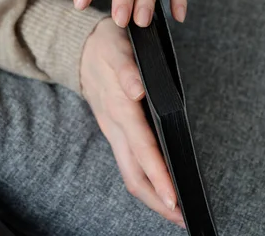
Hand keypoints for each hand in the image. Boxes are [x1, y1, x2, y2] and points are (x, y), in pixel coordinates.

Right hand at [80, 17, 185, 227]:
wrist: (81, 48)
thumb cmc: (106, 45)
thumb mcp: (116, 47)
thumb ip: (126, 68)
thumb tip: (138, 89)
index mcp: (119, 107)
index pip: (141, 148)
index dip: (158, 175)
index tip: (174, 198)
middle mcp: (115, 126)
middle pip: (134, 175)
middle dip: (157, 200)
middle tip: (183, 218)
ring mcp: (112, 131)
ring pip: (130, 173)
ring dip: (152, 196)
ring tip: (176, 212)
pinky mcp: (114, 131)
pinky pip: (128, 163)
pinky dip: (145, 180)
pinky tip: (159, 186)